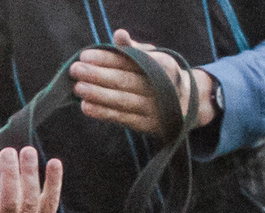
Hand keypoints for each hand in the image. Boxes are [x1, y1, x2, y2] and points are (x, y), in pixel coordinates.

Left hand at [72, 29, 218, 140]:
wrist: (188, 103)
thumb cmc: (162, 75)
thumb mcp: (155, 58)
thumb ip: (134, 49)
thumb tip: (118, 34)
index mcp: (162, 65)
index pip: (130, 61)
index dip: (106, 58)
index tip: (86, 55)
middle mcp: (159, 87)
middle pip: (124, 80)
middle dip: (97, 75)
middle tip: (75, 69)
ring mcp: (154, 108)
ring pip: (122, 100)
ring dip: (98, 95)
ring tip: (78, 88)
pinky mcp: (147, 125)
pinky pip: (122, 118)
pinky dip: (103, 113)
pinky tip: (86, 107)